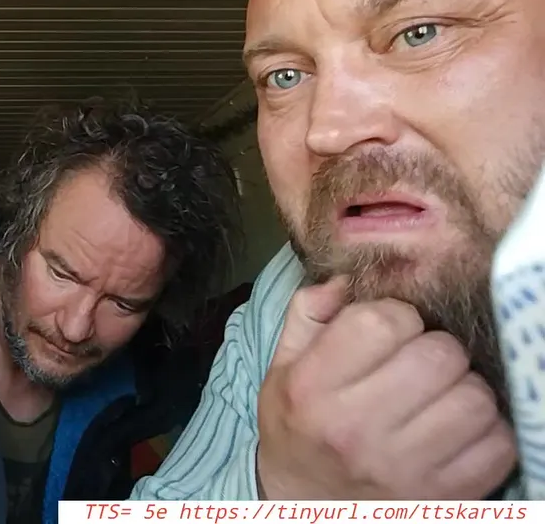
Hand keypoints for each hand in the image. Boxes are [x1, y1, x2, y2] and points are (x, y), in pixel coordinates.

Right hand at [256, 277, 516, 499]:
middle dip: (436, 349)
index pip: (382, 321)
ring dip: (465, 389)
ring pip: (475, 399)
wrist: (304, 505)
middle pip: (439, 355)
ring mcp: (401, 468)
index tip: (390, 332)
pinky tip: (456, 428)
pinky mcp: (441, 496)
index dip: (396, 316)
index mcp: (312, 388)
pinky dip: (487, 431)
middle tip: (420, 362)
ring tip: (441, 395)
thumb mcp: (283, 368)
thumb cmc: (297, 426)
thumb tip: (349, 278)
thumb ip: (309, 314)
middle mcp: (354, 429)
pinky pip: (498, 445)